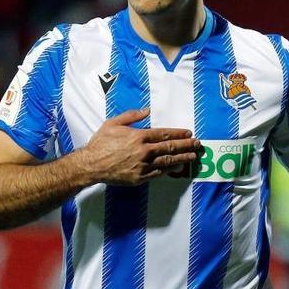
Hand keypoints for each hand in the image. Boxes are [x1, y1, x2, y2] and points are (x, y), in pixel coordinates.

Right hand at [79, 109, 200, 185]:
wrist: (91, 165)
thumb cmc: (100, 143)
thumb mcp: (113, 123)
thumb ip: (131, 116)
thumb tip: (147, 110)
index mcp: (139, 136)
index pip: (164, 134)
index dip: (178, 134)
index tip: (189, 133)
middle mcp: (144, 151)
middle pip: (170, 148)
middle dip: (186, 145)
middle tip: (197, 144)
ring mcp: (143, 165)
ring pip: (168, 161)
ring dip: (182, 158)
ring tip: (193, 156)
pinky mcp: (140, 177)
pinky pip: (159, 173)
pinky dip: (170, 169)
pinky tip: (177, 167)